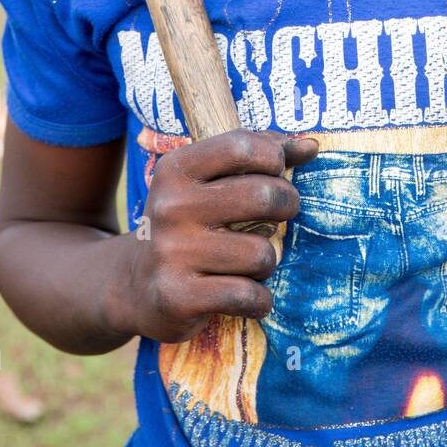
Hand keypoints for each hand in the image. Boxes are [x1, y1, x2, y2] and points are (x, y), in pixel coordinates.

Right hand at [112, 130, 317, 342]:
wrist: (135, 284)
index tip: (275, 173)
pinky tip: (247, 297)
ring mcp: (171, 252)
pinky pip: (247, 295)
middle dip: (286, 206)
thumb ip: (259, 158)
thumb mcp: (209, 182)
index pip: (241, 146)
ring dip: (266, 262)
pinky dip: (258, 300)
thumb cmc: (189, 223)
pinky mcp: (177, 296)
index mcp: (176, 169)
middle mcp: (170, 206)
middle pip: (262, 196)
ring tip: (248, 263)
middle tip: (278, 217)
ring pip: (261, 254)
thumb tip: (311, 146)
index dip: (273, 158)